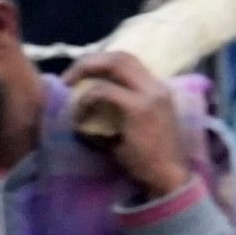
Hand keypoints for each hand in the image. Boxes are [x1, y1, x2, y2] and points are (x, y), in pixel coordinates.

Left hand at [69, 48, 194, 199]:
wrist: (168, 178)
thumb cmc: (147, 159)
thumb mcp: (133, 127)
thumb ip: (114, 110)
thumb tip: (78, 103)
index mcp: (157, 89)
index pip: (128, 60)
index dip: (100, 62)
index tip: (78, 75)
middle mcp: (157, 87)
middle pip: (120, 56)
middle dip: (89, 61)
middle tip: (67, 78)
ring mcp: (151, 95)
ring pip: (113, 65)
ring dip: (85, 73)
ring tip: (67, 90)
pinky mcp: (139, 108)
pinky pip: (104, 91)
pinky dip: (86, 99)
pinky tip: (79, 115)